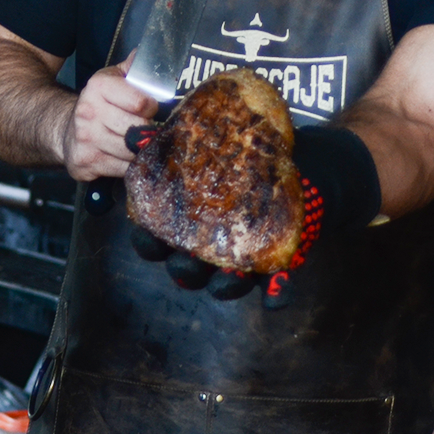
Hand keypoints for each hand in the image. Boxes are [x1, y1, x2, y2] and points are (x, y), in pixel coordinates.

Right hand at [63, 52, 155, 179]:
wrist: (65, 129)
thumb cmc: (97, 104)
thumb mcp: (112, 79)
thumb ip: (132, 67)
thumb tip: (148, 53)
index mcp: (98, 87)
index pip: (141, 103)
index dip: (152, 108)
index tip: (148, 109)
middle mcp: (88, 112)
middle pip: (137, 130)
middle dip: (146, 132)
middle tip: (143, 129)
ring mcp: (86, 139)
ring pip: (131, 152)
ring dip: (139, 151)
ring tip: (135, 143)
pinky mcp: (85, 162)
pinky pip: (121, 170)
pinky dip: (128, 166)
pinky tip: (123, 156)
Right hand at [127, 163, 325, 308]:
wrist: (299, 165)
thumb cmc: (243, 159)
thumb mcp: (208, 146)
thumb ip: (170, 144)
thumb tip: (135, 136)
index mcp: (185, 225)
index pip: (154, 243)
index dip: (148, 243)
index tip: (149, 234)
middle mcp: (208, 249)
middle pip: (186, 270)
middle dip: (185, 268)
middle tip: (190, 255)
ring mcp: (240, 260)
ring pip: (225, 284)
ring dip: (227, 283)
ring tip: (234, 273)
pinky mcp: (274, 263)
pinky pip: (273, 285)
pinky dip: (274, 293)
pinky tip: (275, 297)